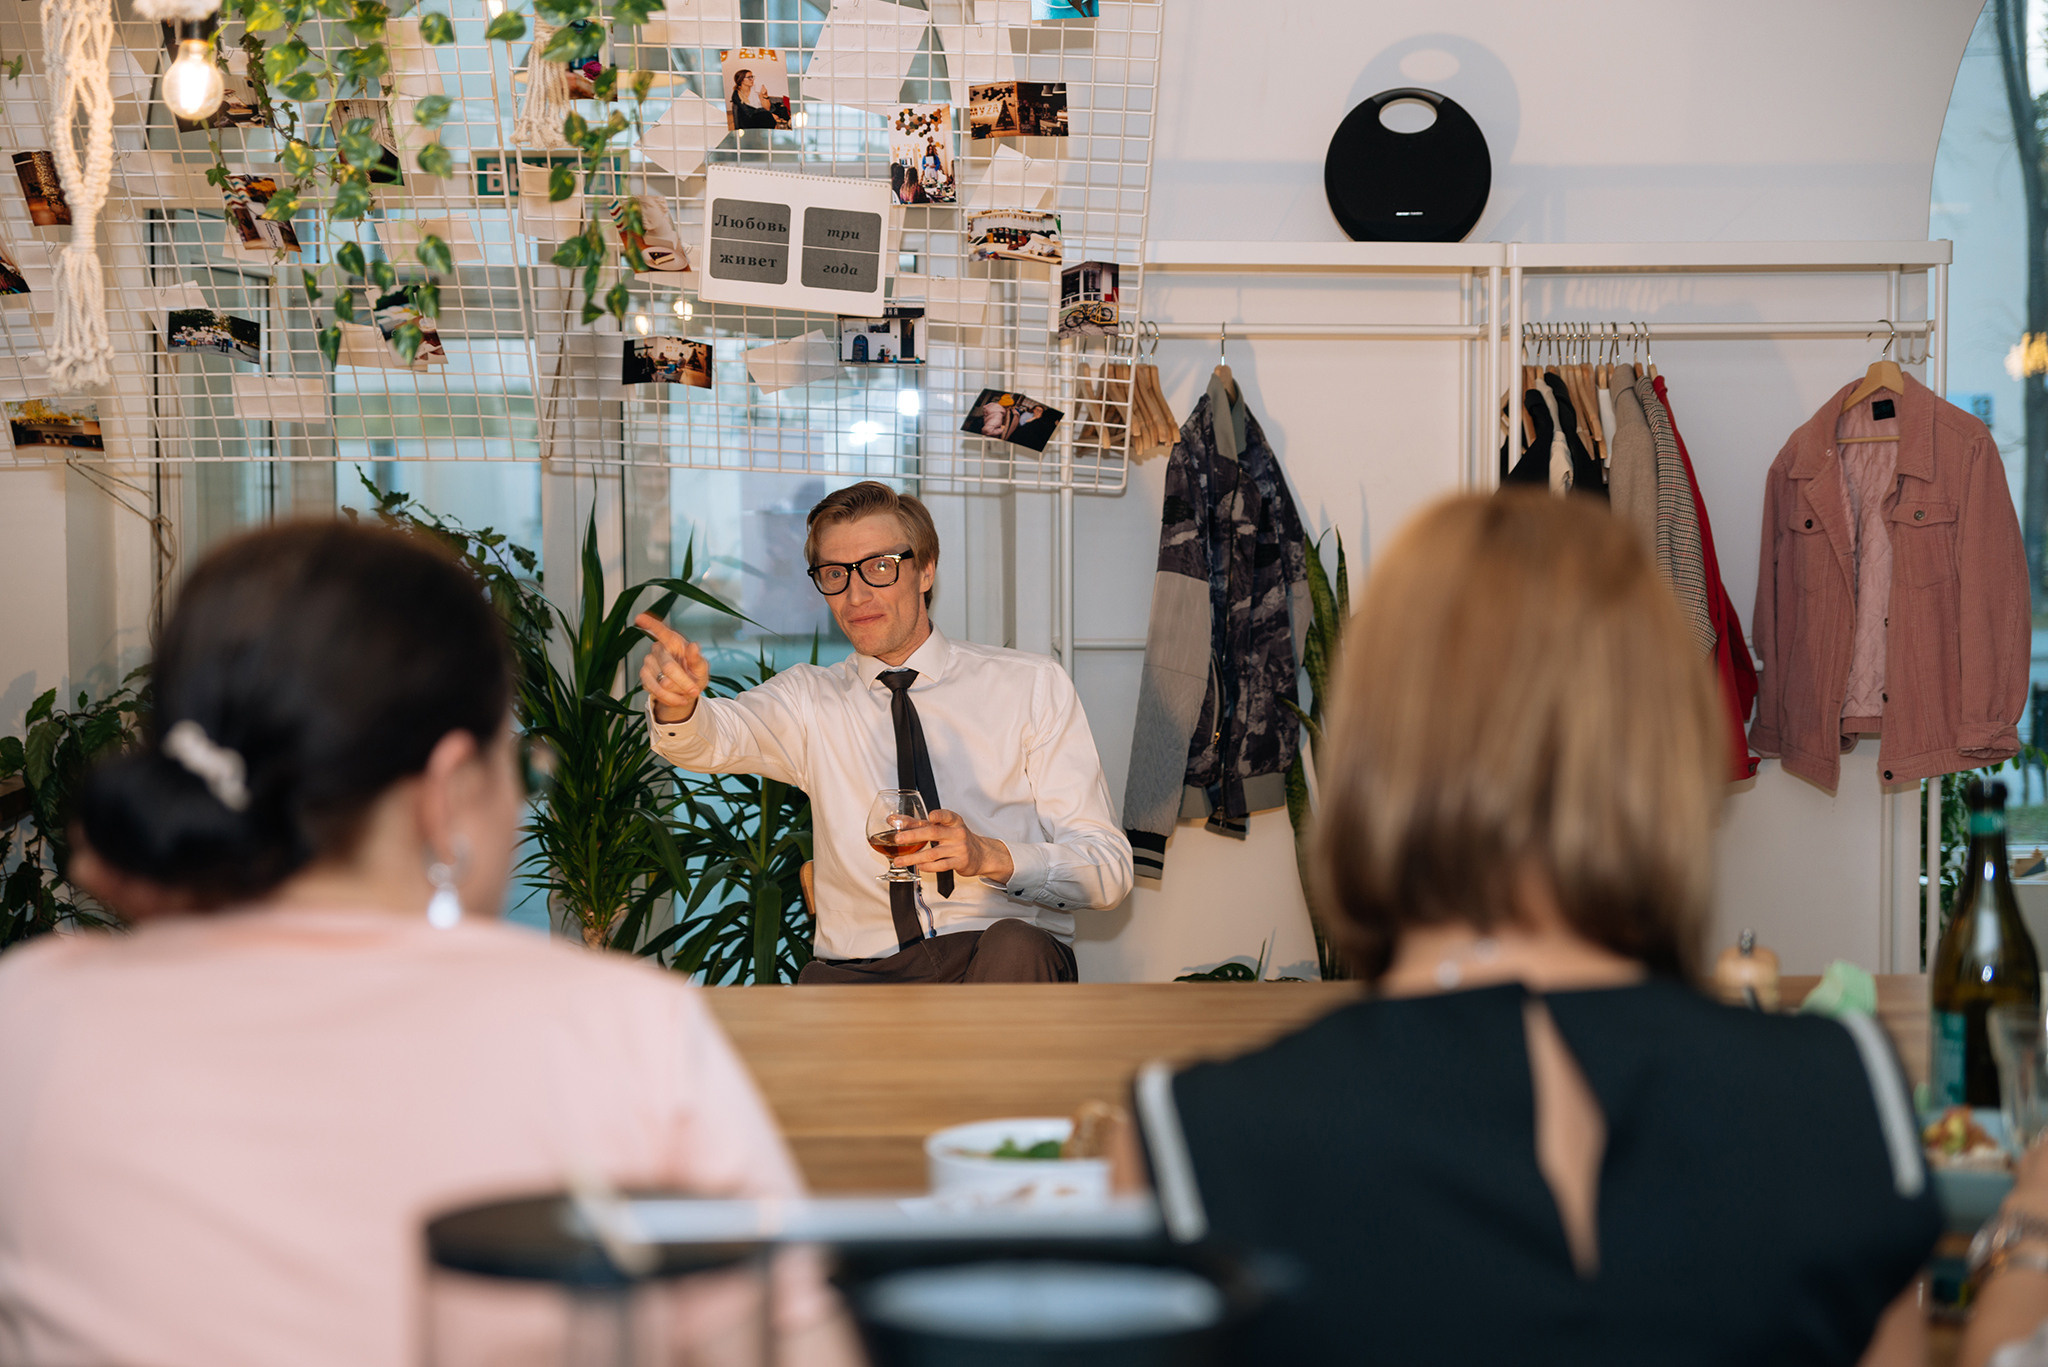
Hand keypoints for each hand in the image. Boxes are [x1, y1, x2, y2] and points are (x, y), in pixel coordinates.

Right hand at [634, 612, 710, 723]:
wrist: (686, 692)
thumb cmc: (695, 674)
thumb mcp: (702, 668)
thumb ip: (698, 659)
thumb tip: (694, 645)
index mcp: (674, 642)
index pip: (661, 631)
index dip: (650, 624)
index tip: (639, 617)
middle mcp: (658, 649)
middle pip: (668, 668)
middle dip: (684, 682)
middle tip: (695, 690)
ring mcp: (648, 663)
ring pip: (662, 683)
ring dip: (677, 692)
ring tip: (686, 693)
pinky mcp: (644, 678)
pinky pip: (656, 692)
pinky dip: (670, 699)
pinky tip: (678, 698)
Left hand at [891, 809, 1013, 883]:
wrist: (980, 854)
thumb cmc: (956, 838)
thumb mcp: (943, 826)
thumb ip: (918, 823)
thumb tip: (893, 819)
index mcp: (953, 821)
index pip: (946, 815)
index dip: (938, 815)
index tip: (931, 816)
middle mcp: (957, 833)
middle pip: (933, 833)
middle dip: (913, 835)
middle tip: (898, 838)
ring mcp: (959, 848)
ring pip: (933, 853)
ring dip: (914, 858)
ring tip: (899, 861)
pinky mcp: (960, 862)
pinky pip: (941, 865)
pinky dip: (927, 867)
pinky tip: (919, 866)